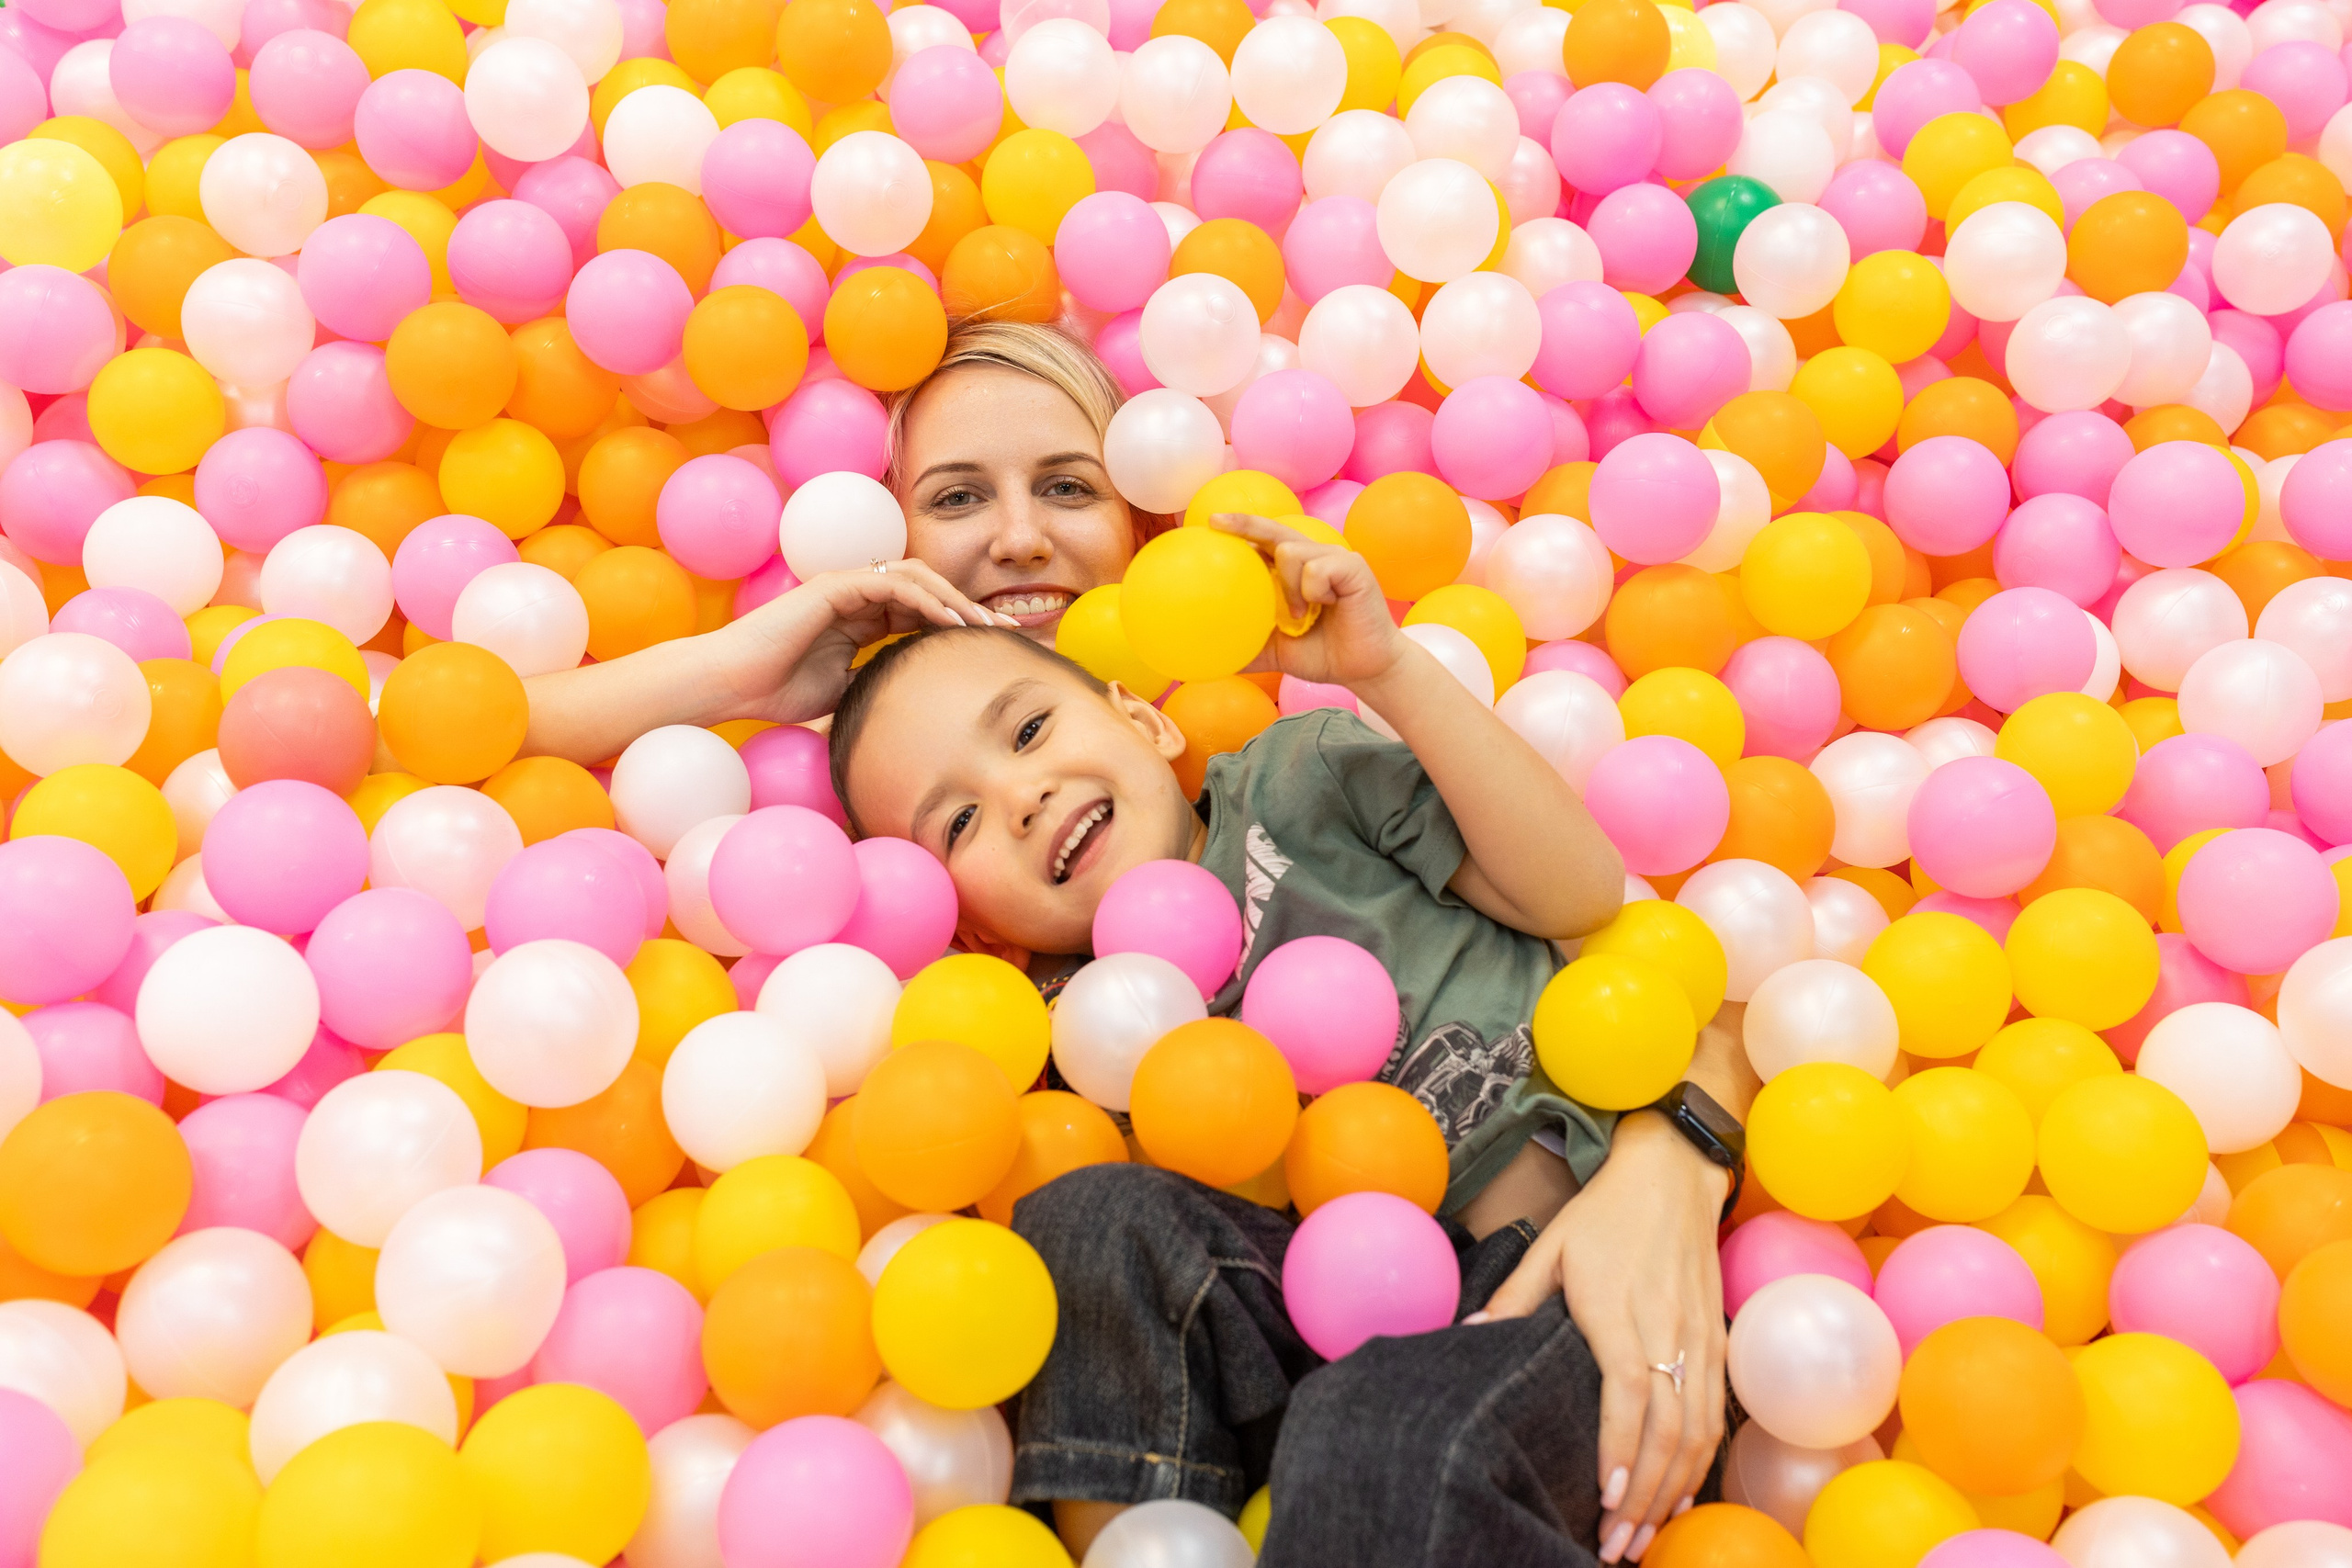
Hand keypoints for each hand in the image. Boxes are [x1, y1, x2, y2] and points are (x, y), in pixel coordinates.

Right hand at [716, 560, 1015, 725]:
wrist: (732, 683)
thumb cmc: (779, 690)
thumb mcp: (845, 691)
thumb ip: (878, 681)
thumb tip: (917, 702)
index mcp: (861, 618)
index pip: (921, 611)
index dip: (957, 625)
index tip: (990, 649)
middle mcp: (857, 595)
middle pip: (927, 588)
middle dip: (968, 608)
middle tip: (1004, 631)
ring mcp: (846, 586)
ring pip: (916, 578)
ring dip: (955, 600)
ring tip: (984, 626)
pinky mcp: (835, 585)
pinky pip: (892, 584)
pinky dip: (926, 601)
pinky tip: (950, 623)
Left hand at [1209, 513, 1406, 688]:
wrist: (1363, 670)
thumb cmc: (1324, 654)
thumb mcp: (1276, 650)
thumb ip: (1248, 645)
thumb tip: (1210, 656)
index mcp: (1294, 571)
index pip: (1264, 543)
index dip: (1240, 530)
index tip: (1211, 524)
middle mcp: (1313, 557)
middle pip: (1274, 530)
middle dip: (1245, 524)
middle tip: (1217, 525)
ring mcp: (1334, 558)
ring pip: (1290, 550)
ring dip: (1288, 589)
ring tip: (1300, 616)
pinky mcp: (1352, 566)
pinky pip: (1316, 568)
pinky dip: (1313, 591)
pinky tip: (1327, 606)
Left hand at [1472, 1116, 1730, 1562]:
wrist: (1675, 1174)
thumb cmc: (1605, 1213)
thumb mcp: (1552, 1244)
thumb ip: (1515, 1297)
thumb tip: (1469, 1337)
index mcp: (1617, 1306)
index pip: (1628, 1391)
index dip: (1618, 1449)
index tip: (1601, 1497)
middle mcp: (1666, 1327)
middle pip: (1667, 1427)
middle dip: (1642, 1495)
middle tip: (1614, 1544)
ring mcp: (1700, 1337)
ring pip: (1697, 1430)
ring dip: (1670, 1490)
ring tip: (1640, 1536)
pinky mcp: (1718, 1342)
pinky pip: (1714, 1415)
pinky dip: (1699, 1463)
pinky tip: (1676, 1497)